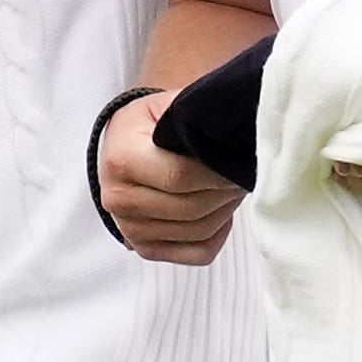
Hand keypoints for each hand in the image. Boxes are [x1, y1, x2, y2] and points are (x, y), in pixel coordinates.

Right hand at [98, 92, 243, 264]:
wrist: (123, 147)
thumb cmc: (150, 126)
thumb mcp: (167, 108)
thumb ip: (195, 118)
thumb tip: (234, 135)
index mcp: (121, 160)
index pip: (180, 177)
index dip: (217, 173)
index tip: (238, 161)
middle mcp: (119, 199)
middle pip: (191, 208)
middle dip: (226, 191)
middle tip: (242, 173)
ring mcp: (130, 228)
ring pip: (198, 231)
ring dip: (225, 210)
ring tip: (231, 187)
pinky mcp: (146, 248)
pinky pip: (197, 253)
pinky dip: (218, 235)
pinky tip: (219, 211)